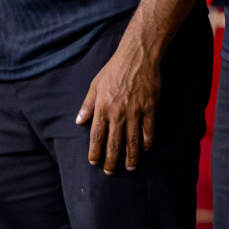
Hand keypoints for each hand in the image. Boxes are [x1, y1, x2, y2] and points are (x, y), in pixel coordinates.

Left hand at [76, 40, 160, 174]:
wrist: (137, 56)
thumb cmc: (114, 69)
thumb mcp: (95, 84)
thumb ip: (87, 104)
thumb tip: (79, 121)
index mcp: (102, 108)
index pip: (96, 137)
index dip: (95, 152)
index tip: (94, 162)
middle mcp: (118, 113)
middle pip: (114, 144)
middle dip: (111, 161)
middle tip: (110, 172)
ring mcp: (135, 111)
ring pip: (132, 141)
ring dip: (131, 158)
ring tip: (130, 168)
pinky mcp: (150, 108)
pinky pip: (149, 130)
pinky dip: (147, 142)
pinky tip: (144, 149)